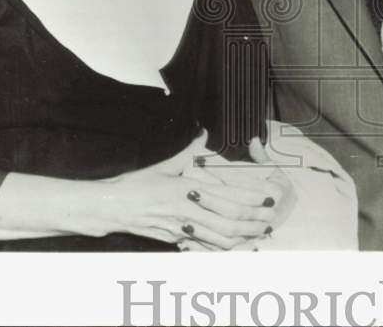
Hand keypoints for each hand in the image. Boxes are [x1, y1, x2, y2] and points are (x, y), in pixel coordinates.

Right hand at [94, 134, 279, 249]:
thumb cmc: (135, 184)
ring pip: (220, 237)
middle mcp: (188, 211)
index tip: (267, 196)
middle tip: (271, 218)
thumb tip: (202, 134)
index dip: (251, 198)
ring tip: (260, 233)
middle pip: (229, 220)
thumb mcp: (164, 165)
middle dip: (254, 220)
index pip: (227, 196)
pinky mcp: (175, 240)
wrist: (111, 207)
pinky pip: (204, 247)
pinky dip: (222, 248)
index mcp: (188, 190)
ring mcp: (181, 229)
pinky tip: (235, 247)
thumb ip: (187, 152)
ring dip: (243, 236)